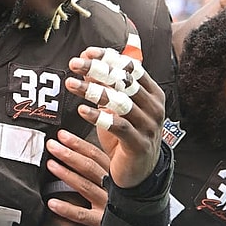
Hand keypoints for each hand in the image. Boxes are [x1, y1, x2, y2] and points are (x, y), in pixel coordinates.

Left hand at [46, 129, 108, 225]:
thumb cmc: (121, 201)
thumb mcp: (116, 180)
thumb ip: (100, 167)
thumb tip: (77, 149)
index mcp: (115, 174)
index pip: (96, 155)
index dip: (78, 144)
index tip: (62, 135)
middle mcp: (113, 187)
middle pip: (90, 167)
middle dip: (69, 154)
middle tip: (51, 145)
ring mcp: (108, 204)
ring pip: (86, 187)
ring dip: (67, 175)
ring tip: (50, 165)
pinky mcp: (102, 222)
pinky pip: (83, 215)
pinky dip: (67, 209)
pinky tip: (52, 203)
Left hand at [65, 47, 164, 188]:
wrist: (140, 173)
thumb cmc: (126, 136)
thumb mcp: (115, 108)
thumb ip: (105, 86)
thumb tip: (86, 61)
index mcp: (152, 93)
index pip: (131, 68)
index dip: (109, 58)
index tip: (87, 52)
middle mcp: (154, 107)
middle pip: (124, 81)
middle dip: (97, 70)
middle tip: (74, 63)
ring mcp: (149, 125)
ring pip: (120, 102)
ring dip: (93, 91)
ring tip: (71, 83)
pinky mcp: (139, 143)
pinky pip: (119, 126)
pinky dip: (99, 117)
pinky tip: (82, 110)